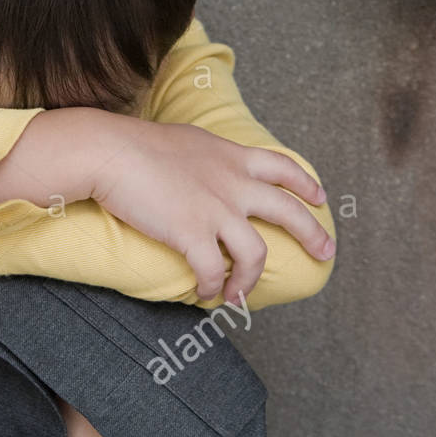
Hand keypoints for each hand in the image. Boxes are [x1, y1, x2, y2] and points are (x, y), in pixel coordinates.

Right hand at [89, 119, 334, 304]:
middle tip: (325, 254)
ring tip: (240, 296)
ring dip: (250, 280)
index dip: (305, 185)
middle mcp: (233, 184)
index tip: (320, 198)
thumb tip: (204, 163)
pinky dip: (211, 288)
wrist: (110, 152)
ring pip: (256, 254)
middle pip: (289, 211)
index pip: (283, 167)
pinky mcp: (192, 234)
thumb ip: (206, 155)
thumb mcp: (187, 140)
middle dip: (313, 235)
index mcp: (232, 157)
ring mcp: (216, 210)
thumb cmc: (136, 144)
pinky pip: (212, 272)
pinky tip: (204, 294)